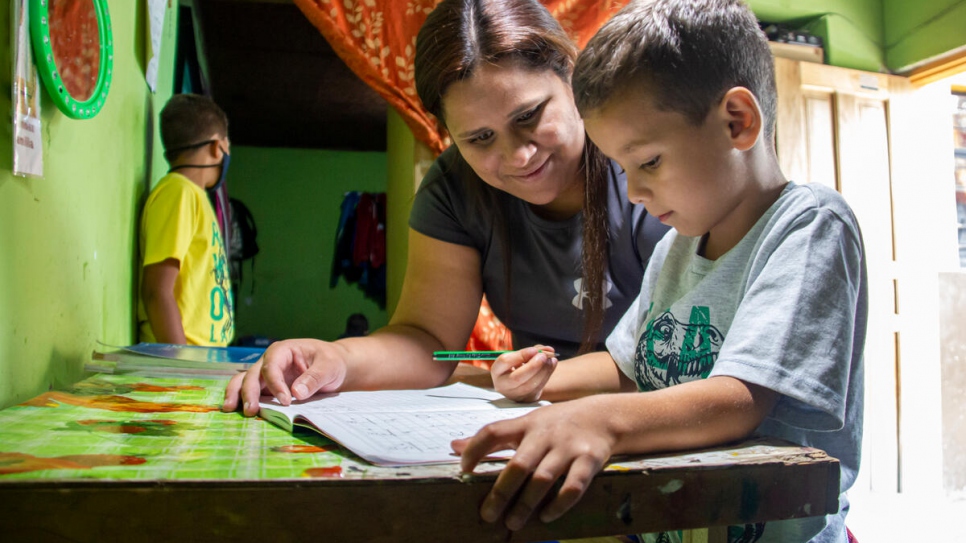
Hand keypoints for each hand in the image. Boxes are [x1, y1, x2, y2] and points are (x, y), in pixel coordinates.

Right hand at [221, 339, 349, 415]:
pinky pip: (251, 392)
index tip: (286, 402)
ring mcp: (266, 374)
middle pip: (253, 375)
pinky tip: (236, 410)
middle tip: (251, 411)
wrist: (332, 365)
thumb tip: (297, 393)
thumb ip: (314, 378)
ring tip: (230, 409)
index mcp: (283, 350)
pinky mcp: (267, 387)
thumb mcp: (328, 366)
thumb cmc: (330, 361)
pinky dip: (242, 399)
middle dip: (250, 392)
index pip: (272, 367)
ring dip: (237, 394)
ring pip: (245, 381)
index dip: (276, 385)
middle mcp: (270, 361)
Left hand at [451, 396, 614, 530]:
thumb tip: (454, 446)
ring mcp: (568, 447)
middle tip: (487, 515)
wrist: (605, 416)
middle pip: (518, 464)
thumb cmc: (558, 423)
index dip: (475, 450)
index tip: (462, 470)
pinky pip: (573, 487)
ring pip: (543, 478)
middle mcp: (545, 434)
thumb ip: (494, 436)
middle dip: (501, 492)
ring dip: (526, 503)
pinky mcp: (589, 460)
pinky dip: (559, 504)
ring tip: (513, 521)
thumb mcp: (526, 423)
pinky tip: (546, 517)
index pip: (493, 431)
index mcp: (526, 424)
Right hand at [491, 345, 557, 402]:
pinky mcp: (527, 399)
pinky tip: (552, 365)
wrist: (520, 382)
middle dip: (533, 366)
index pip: (505, 362)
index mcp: (497, 370)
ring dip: (543, 371)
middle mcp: (502, 385)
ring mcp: (514, 395)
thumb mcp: (520, 356)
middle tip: (544, 356)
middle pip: (517, 378)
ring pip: (529, 385)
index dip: (521, 355)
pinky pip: (538, 389)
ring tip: (551, 360)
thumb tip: (548, 350)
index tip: (534, 350)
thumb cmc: (518, 365)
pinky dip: (547, 376)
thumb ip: (533, 351)